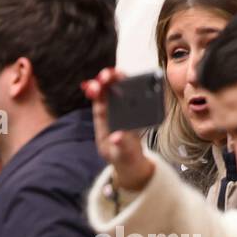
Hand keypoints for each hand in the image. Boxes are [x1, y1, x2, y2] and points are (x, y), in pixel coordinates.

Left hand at [82, 68, 155, 191]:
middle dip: (106, 80)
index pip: (98, 104)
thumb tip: (118, 136)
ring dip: (120, 80)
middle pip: (107, 92)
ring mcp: (124, 112)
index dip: (97, 92)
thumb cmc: (122, 158)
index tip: (97, 83)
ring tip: (121, 73)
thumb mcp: (121, 155)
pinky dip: (135, 87)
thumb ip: (121, 146)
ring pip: (120, 91)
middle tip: (109, 73)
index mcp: (103, 123)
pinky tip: (139, 80)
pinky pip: (134, 96)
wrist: (133, 164)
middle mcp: (112, 115)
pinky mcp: (136, 112)